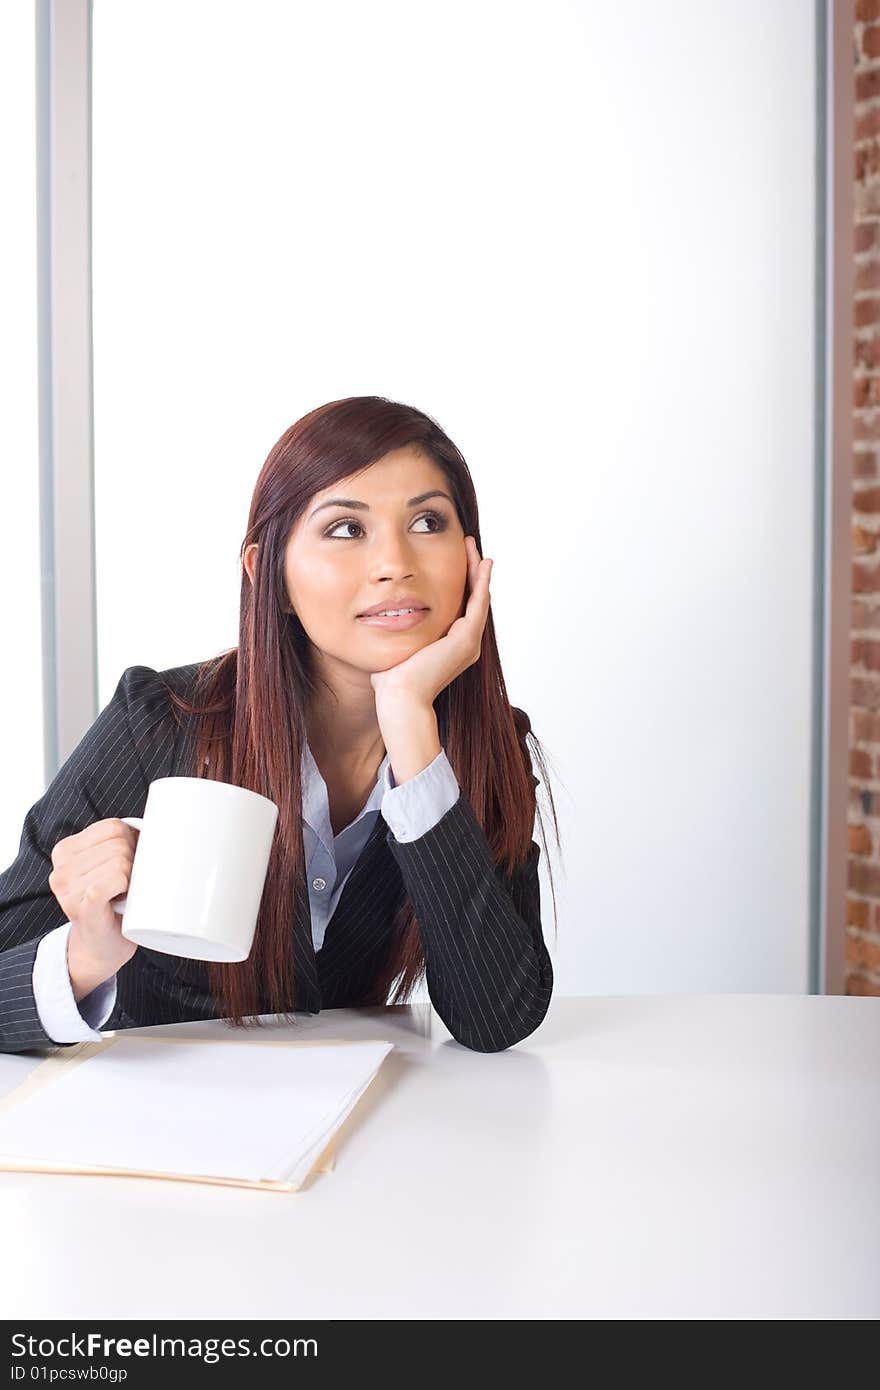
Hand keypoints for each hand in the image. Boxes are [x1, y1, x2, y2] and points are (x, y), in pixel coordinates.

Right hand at [49, 818, 140, 997]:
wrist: (100, 948)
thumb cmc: (111, 904)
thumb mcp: (109, 866)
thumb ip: (120, 842)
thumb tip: (159, 824)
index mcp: (65, 851)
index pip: (113, 827)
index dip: (131, 843)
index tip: (127, 865)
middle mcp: (61, 868)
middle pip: (119, 843)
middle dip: (133, 862)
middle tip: (127, 885)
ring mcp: (67, 888)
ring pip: (120, 861)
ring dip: (131, 879)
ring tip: (121, 895)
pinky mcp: (81, 905)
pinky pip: (114, 879)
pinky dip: (125, 887)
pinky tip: (121, 900)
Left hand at [369, 535, 492, 707]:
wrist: (400, 697)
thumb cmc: (391, 679)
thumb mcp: (397, 646)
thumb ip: (397, 632)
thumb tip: (382, 618)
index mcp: (450, 645)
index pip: (459, 605)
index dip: (458, 581)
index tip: (452, 558)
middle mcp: (465, 643)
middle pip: (472, 598)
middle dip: (470, 570)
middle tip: (467, 545)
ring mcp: (469, 642)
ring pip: (478, 597)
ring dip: (477, 570)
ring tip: (472, 547)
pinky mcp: (466, 639)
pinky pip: (479, 604)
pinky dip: (482, 582)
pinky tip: (483, 563)